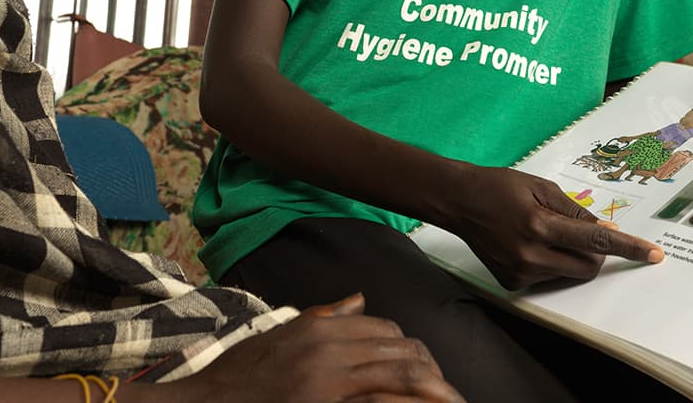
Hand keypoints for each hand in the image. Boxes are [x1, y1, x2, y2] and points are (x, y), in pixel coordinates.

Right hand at [171, 293, 464, 401]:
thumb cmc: (240, 375)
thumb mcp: (281, 336)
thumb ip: (323, 317)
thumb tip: (360, 300)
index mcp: (319, 330)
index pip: (382, 328)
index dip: (409, 347)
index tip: (426, 368)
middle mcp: (328, 350)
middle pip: (398, 350)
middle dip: (431, 371)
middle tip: (450, 392)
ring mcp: (327, 382)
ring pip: (397, 375)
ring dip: (431, 390)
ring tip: (452, 402)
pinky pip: (377, 401)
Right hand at [444, 165, 663, 290]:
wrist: (456, 201)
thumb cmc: (497, 185)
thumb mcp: (537, 185)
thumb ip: (572, 209)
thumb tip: (602, 229)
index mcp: (538, 224)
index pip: (595, 240)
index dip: (627, 247)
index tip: (652, 254)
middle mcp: (530, 254)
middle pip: (587, 266)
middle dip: (594, 252)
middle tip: (579, 231)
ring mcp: (520, 272)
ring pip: (567, 273)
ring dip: (567, 255)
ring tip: (538, 230)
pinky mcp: (511, 283)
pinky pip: (547, 277)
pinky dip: (548, 262)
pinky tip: (524, 243)